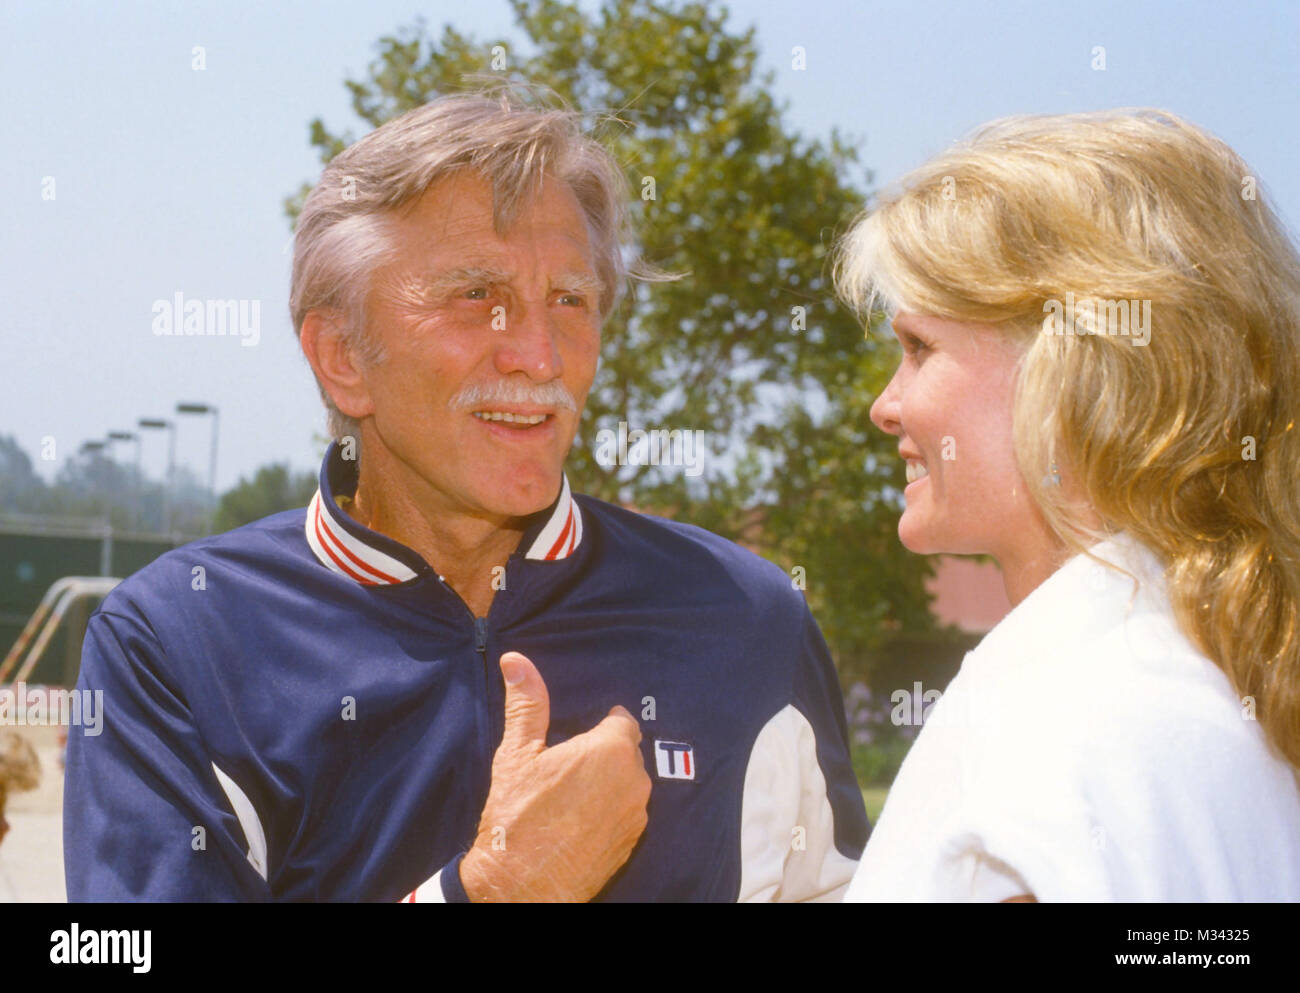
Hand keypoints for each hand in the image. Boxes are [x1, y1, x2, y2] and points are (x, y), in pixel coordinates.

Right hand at [459, 651, 651, 901]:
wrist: (522, 885)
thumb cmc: (517, 816)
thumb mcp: (517, 753)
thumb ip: (526, 704)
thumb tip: (516, 660)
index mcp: (610, 750)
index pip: (622, 721)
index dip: (602, 724)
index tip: (581, 732)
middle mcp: (633, 780)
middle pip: (627, 753)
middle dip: (604, 753)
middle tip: (569, 764)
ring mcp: (635, 815)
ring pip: (629, 784)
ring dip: (609, 782)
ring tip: (573, 794)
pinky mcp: (632, 843)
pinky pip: (627, 813)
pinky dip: (610, 810)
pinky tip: (580, 819)